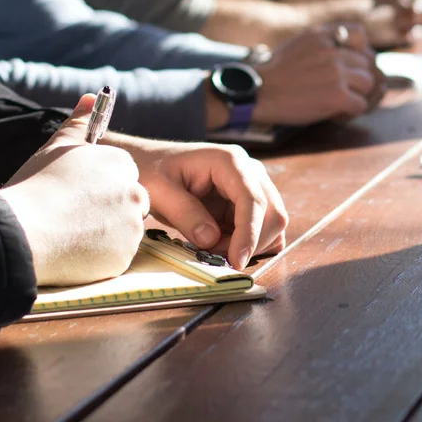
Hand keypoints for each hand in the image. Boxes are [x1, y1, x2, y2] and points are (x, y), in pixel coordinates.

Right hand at [0, 95, 149, 286]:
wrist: (23, 231)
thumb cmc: (36, 185)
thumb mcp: (57, 147)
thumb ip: (79, 122)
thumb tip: (91, 97)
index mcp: (121, 164)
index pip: (123, 176)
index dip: (100, 187)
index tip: (78, 195)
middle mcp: (134, 193)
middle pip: (129, 203)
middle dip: (108, 211)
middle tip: (74, 217)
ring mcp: (132, 227)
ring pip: (124, 231)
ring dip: (105, 234)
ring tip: (70, 233)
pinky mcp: (124, 257)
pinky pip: (116, 256)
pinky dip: (100, 256)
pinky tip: (74, 251)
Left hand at [108, 138, 288, 269]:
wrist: (149, 163)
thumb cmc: (151, 170)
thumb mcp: (159, 190)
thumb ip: (185, 213)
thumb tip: (211, 240)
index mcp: (229, 161)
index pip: (253, 200)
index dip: (249, 233)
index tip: (236, 261)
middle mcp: (249, 171)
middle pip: (273, 213)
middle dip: (251, 242)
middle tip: (215, 256)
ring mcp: (252, 186)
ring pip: (273, 224)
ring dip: (250, 245)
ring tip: (213, 247)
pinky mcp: (247, 203)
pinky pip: (263, 229)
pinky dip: (249, 244)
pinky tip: (222, 245)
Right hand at [251, 24, 383, 124]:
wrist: (256, 93)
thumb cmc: (274, 73)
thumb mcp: (298, 44)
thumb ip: (323, 43)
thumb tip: (347, 51)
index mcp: (322, 34)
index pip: (359, 34)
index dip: (360, 51)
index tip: (349, 64)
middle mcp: (333, 50)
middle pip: (366, 63)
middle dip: (357, 78)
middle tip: (342, 90)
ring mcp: (337, 73)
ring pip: (368, 84)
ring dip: (356, 95)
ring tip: (338, 102)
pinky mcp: (338, 95)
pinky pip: (360, 105)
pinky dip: (349, 112)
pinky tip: (334, 113)